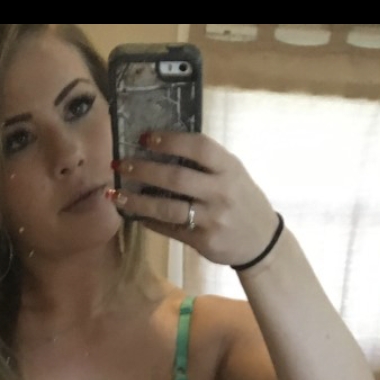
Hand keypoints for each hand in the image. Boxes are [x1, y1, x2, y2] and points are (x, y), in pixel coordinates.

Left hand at [114, 132, 277, 269]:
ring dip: (137, 202)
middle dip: (143, 170)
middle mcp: (221, 192)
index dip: (169, 140)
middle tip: (120, 164)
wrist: (262, 242)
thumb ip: (205, 162)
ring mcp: (213, 219)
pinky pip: (170, 229)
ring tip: (116, 195)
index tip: (143, 137)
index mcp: (229, 168)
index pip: (198, 147)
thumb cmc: (242, 200)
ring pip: (167, 209)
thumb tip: (161, 147)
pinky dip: (149, 221)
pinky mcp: (204, 241)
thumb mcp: (232, 174)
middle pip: (176, 178)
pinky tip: (134, 214)